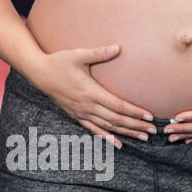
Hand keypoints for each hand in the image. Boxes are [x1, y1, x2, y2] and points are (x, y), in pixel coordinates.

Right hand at [32, 45, 157, 149]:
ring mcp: (81, 112)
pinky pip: (93, 129)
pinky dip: (107, 137)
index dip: (134, 112)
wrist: (38, 73)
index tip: (149, 116)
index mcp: (90, 92)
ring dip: (126, 133)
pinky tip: (118, 144)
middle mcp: (87, 106)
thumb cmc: (59, 62)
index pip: (118, 105)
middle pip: (116, 119)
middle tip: (153, 130)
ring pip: (107, 127)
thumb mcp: (78, 55)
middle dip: (135, 125)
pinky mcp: (75, 115)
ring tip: (142, 137)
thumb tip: (118, 48)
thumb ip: (99, 53)